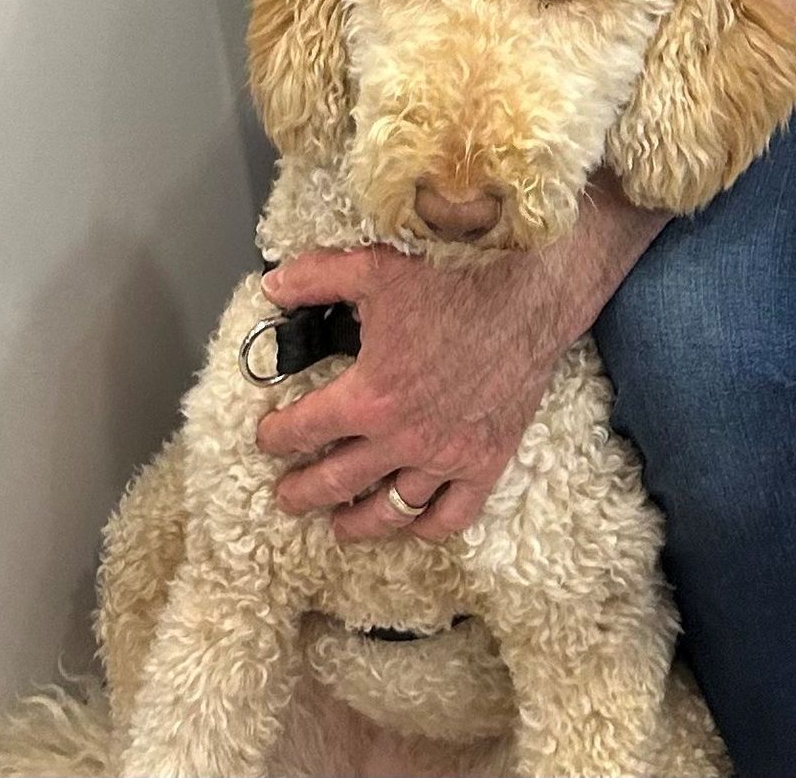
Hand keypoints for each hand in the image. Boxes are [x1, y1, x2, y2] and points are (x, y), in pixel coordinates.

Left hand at [253, 245, 567, 544]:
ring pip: (391, 509)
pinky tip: (411, 524)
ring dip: (357, 522)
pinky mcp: (485, 463)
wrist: (528, 300)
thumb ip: (318, 278)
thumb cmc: (454, 283)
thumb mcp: (375, 268)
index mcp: (370, 396)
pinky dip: (427, 527)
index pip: (305, 429)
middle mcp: (403, 438)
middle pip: (337, 481)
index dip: (277, 436)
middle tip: (285, 497)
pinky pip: (452, 515)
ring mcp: (446, 457)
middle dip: (302, 492)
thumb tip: (274, 285)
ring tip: (337, 527)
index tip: (267, 438)